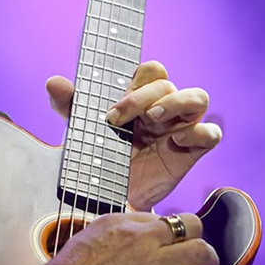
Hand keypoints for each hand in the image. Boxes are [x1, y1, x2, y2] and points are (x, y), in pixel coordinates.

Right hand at [37, 211, 228, 264]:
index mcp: (117, 222)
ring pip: (201, 250)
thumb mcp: (82, 242)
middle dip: (196, 237)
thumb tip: (116, 248)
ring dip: (209, 260)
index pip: (156, 218)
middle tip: (194, 249)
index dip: (166, 232)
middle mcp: (139, 237)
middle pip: (187, 225)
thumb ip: (106, 240)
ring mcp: (153, 263)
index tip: (168, 243)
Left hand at [46, 61, 221, 210]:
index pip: (150, 70)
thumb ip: (69, 104)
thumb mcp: (80, 128)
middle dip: (142, 96)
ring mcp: (180, 126)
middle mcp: (162, 106)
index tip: (110, 105)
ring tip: (152, 118)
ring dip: (175, 103)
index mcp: (140, 96)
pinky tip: (176, 140)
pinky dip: (198, 131)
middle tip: (115, 119)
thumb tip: (53, 82)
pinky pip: (210, 133)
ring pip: (197, 97)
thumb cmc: (99, 154)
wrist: (107, 194)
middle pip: (167, 82)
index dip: (135, 80)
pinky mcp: (192, 150)